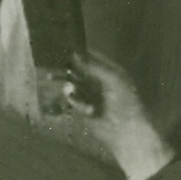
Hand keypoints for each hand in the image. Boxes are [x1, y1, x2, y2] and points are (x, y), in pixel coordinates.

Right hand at [59, 53, 175, 179]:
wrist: (127, 131)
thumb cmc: (125, 102)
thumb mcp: (112, 78)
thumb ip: (93, 66)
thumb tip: (74, 54)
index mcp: (109, 70)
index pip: (90, 56)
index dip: (78, 52)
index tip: (62, 47)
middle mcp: (98, 80)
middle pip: (78, 69)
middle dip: (67, 68)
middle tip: (53, 66)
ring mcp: (90, 95)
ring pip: (73, 84)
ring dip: (68, 85)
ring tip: (65, 87)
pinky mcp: (83, 109)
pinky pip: (74, 101)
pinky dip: (76, 102)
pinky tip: (87, 109)